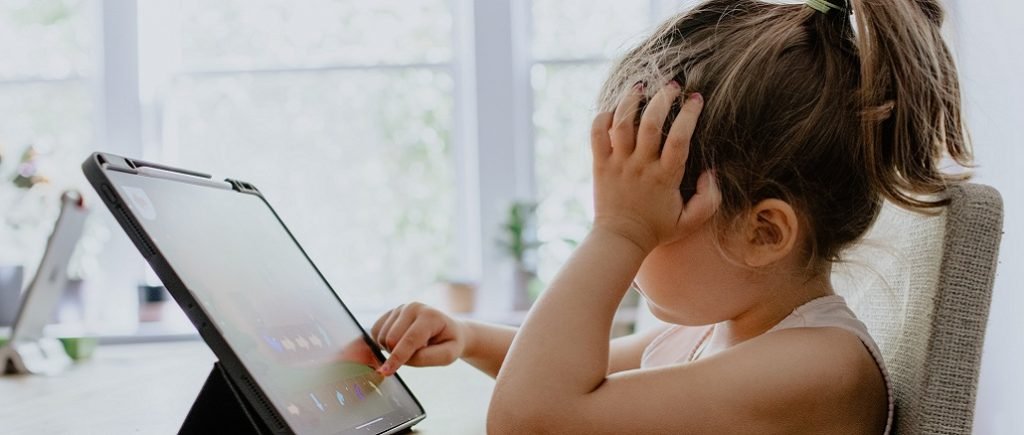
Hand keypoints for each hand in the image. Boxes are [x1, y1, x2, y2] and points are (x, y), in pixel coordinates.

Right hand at [370, 302, 466, 375]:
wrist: (448, 330)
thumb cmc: (449, 343)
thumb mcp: (447, 355)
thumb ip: (425, 358)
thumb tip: (400, 360)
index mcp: (430, 316)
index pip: (410, 340)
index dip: (397, 357)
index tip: (385, 372)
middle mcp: (413, 308)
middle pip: (391, 339)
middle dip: (397, 354)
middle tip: (415, 354)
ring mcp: (400, 308)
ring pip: (381, 336)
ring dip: (391, 349)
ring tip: (410, 347)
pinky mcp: (390, 313)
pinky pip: (375, 332)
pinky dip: (383, 343)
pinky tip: (399, 343)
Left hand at [590, 82, 719, 252]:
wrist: (620, 239)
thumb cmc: (658, 229)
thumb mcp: (691, 220)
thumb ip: (709, 199)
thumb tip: (711, 173)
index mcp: (665, 177)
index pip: (679, 138)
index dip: (689, 115)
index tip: (696, 99)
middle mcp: (640, 166)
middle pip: (650, 123)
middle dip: (662, 98)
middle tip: (672, 86)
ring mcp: (618, 163)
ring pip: (621, 123)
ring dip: (631, 100)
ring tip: (641, 87)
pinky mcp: (600, 164)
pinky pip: (596, 134)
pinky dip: (602, 117)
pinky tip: (614, 109)